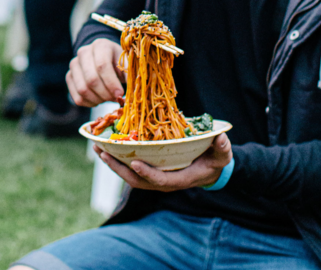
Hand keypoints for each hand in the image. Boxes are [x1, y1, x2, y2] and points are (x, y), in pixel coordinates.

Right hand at [67, 39, 124, 106]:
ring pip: (82, 90)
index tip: (120, 94)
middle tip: (115, 98)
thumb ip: (129, 73)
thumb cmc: (117, 61)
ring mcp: (74, 65)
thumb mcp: (126, 62)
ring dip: (98, 100)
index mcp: (100, 45)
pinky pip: (77, 97)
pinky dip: (89, 103)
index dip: (111, 83)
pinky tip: (99, 100)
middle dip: (105, 94)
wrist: (104, 57)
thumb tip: (133, 90)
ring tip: (108, 98)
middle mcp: (84, 53)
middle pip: (91, 79)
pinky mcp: (69, 77)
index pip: (102, 66)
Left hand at [95, 133, 232, 191]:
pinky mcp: (148, 171)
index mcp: (180, 179)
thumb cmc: (214, 161)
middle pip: (137, 180)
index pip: (160, 180)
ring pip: (129, 175)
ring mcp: (154, 178)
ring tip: (97, 149)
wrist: (209, 169)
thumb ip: (221, 149)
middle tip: (103, 153)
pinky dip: (116, 159)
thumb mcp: (222, 155)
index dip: (147, 173)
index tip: (135, 163)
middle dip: (119, 168)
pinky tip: (105, 147)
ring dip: (112, 163)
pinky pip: (129, 168)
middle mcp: (163, 182)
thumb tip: (220, 138)